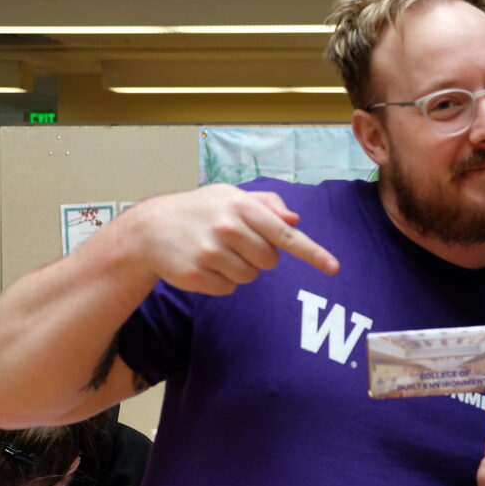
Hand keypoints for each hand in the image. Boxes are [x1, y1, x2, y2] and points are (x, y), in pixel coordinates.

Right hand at [127, 184, 339, 294]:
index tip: (334, 268)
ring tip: (215, 252)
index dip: (313, 253)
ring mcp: (210, 253)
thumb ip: (266, 204)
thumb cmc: (200, 210)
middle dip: (257, 256)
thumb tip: (294, 219)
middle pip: (270, 261)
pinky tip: (203, 265)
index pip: (285, 235)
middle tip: (234, 243)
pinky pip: (228, 289)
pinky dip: (220, 281)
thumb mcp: (230, 196)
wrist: (149, 229)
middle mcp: (228, 228)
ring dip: (238, 269)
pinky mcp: (196, 275)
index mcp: (241, 207)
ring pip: (250, 277)